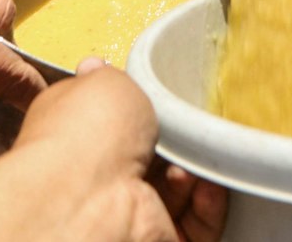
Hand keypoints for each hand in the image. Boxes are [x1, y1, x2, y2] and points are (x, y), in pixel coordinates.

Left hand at [12, 61, 227, 241]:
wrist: (90, 199)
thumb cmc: (85, 136)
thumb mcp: (103, 82)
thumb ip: (113, 75)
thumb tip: (101, 67)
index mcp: (82, 136)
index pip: (122, 122)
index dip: (148, 107)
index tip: (172, 98)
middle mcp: (103, 178)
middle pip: (159, 155)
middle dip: (181, 139)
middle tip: (190, 127)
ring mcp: (130, 212)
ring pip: (183, 189)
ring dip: (196, 169)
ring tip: (191, 159)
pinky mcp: (161, 240)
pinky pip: (200, 223)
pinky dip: (209, 203)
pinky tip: (205, 184)